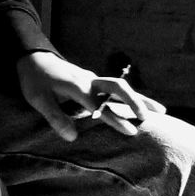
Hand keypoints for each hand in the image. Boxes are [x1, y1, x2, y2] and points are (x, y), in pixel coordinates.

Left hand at [15, 50, 165, 142]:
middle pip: (117, 87)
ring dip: (140, 98)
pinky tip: (142, 106)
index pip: (99, 104)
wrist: (33, 57)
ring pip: (121, 87)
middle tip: (147, 118)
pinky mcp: (94, 81)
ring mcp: (93, 79)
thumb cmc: (34, 80)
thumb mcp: (38, 99)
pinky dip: (131, 97)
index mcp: (77, 86)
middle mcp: (89, 80)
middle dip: (134, 101)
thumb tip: (73, 137)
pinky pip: (116, 89)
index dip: (115, 118)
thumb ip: (55, 117)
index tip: (130, 131)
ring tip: (161, 112)